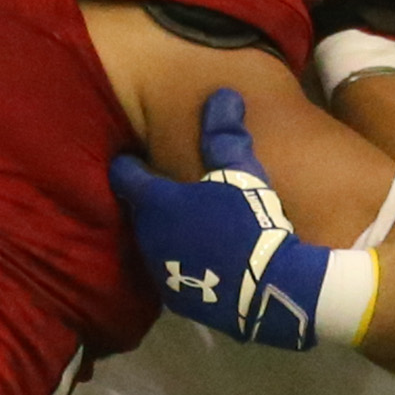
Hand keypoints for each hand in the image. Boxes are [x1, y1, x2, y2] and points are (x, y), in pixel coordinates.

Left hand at [109, 88, 374, 349]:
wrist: (268, 286)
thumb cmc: (248, 220)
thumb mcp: (241, 171)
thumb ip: (225, 134)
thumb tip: (222, 94)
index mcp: (157, 203)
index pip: (126, 176)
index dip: (128, 164)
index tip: (132, 156)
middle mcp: (148, 237)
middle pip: (142, 212)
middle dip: (152, 201)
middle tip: (171, 190)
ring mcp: (160, 272)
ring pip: (156, 245)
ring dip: (168, 235)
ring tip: (191, 227)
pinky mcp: (178, 301)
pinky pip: (174, 274)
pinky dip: (184, 265)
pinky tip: (207, 261)